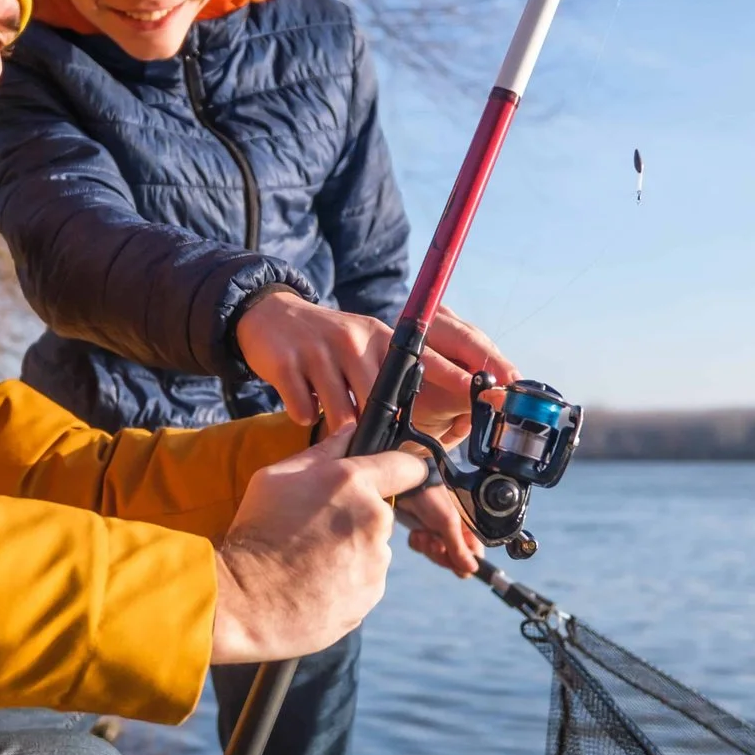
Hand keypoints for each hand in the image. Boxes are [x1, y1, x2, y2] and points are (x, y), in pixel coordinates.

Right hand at [210, 426, 424, 664]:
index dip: (404, 469)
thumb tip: (348, 430)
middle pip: (382, 511)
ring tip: (310, 561)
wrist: (245, 602)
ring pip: (373, 548)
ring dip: (353, 550)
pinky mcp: (371, 596)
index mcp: (352, 483)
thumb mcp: (277, 478)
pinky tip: (314, 583)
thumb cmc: (256, 533)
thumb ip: (322, 452)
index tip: (397, 475)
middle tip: (317, 529)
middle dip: (359, 516)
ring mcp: (376, 562)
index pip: (406, 466)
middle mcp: (374, 520)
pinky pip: (365, 580)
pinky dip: (346, 580)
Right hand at [235, 290, 518, 433]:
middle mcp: (355, 340)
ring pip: (340, 412)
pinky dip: (304, 413)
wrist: (271, 316)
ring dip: (337, 425)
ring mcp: (320, 349)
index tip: (483, 392)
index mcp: (382, 339)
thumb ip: (390, 378)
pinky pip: (304, 408)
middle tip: (368, 438)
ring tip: (331, 417)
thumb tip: (414, 421)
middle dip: (376, 426)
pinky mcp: (288, 362)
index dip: (456, 378)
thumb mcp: (364, 348)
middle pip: (379, 401)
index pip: (425, 361)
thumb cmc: (327, 343)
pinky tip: (304, 401)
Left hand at [397, 478, 483, 577]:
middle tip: (434, 543)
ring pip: (435, 555)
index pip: (473, 556)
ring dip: (427, 547)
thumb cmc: (432, 497)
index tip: (454, 565)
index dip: (464, 564)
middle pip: (453, 560)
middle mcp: (455, 532)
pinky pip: (421, 548)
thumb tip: (473, 569)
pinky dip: (417, 542)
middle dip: (440, 553)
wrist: (406, 485)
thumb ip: (459, 548)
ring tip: (422, 534)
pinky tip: (416, 532)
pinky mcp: (423, 531)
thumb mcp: (448, 523)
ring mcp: (439, 532)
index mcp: (468, 529)